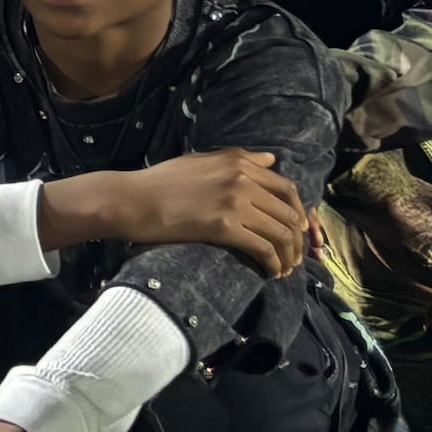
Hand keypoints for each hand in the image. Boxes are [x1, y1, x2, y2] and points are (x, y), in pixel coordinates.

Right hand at [42, 150, 303, 271]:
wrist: (132, 200)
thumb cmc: (159, 182)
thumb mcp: (201, 161)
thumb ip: (239, 159)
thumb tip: (271, 159)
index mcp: (238, 161)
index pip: (287, 188)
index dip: (299, 213)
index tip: (298, 230)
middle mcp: (242, 178)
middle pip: (289, 213)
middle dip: (298, 239)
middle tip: (294, 256)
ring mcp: (235, 201)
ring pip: (281, 233)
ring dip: (289, 255)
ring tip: (284, 269)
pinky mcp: (225, 226)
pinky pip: (263, 248)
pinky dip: (273, 264)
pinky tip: (271, 273)